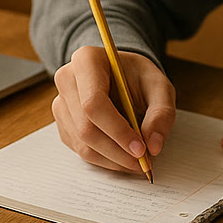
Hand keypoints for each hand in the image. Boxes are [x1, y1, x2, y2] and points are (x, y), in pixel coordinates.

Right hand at [52, 46, 175, 172]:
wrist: (123, 76)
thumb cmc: (138, 77)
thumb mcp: (160, 87)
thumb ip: (161, 114)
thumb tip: (153, 146)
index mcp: (86, 61)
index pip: (93, 103)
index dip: (117, 131)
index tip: (140, 149)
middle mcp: (66, 80)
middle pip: (86, 127)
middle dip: (117, 151)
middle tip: (143, 161)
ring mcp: (61, 103)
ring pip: (82, 143)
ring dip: (112, 159)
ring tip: (137, 161)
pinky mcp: (63, 123)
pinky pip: (80, 149)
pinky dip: (104, 159)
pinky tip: (123, 155)